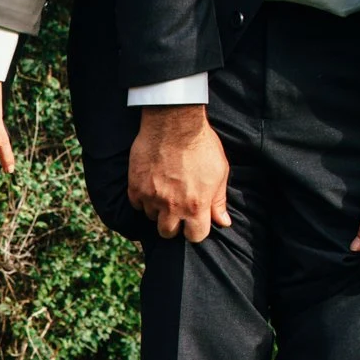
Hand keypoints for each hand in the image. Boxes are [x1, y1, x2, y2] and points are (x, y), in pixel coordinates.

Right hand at [126, 105, 232, 241]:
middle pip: (168, 233)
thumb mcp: (219, 172)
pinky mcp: (135, 187)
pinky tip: (150, 186)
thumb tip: (223, 222)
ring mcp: (152, 197)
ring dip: (157, 209)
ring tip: (163, 193)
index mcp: (196, 206)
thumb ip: (218, 200)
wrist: (173, 124)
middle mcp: (172, 206)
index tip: (194, 222)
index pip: (195, 236)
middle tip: (175, 211)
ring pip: (151, 217)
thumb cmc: (201, 146)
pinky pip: (136, 204)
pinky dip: (142, 198)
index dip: (195, 230)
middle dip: (173, 225)